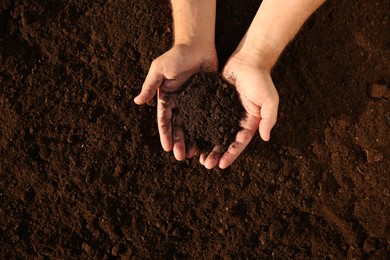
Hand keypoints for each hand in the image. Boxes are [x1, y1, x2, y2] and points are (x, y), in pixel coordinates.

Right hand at [134, 44, 217, 160]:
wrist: (198, 45)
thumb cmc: (177, 55)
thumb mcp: (160, 69)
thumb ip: (150, 85)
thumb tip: (137, 102)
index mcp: (167, 99)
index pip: (165, 121)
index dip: (166, 135)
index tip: (168, 148)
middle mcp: (180, 104)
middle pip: (179, 127)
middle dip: (180, 142)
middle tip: (182, 157)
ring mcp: (195, 103)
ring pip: (194, 126)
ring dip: (193, 140)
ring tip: (195, 155)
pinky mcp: (208, 100)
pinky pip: (209, 117)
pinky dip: (209, 130)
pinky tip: (211, 141)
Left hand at [200, 52, 278, 168]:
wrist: (249, 59)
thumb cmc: (261, 79)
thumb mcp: (269, 100)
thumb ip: (269, 119)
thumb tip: (265, 138)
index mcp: (250, 122)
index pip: (240, 143)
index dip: (231, 154)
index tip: (221, 165)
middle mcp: (237, 119)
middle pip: (225, 141)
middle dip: (216, 153)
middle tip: (205, 164)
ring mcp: (225, 111)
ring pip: (214, 132)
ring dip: (207, 144)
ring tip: (197, 155)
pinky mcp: (215, 102)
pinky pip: (206, 117)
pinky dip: (200, 127)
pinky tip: (191, 135)